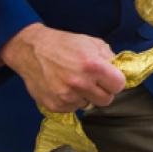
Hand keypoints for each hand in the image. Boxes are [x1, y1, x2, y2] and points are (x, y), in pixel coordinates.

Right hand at [0, 23, 125, 111]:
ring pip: (89, 105)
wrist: (31, 50)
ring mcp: (66, 97)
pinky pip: (72, 108)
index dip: (116, 81)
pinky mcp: (55, 105)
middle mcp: (80, 84)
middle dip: (104, 91)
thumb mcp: (91, 43)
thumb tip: (121, 71)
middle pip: (106, 100)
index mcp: (93, 66)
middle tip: (95, 82)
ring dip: (86, 96)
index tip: (110, 78)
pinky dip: (71, 100)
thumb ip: (110, 58)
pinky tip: (64, 86)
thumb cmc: (63, 44)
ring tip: (75, 81)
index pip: (119, 85)